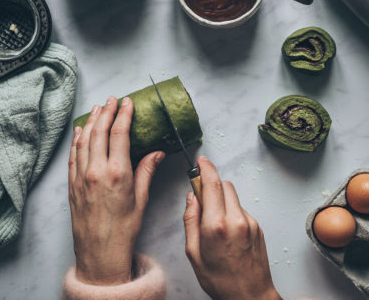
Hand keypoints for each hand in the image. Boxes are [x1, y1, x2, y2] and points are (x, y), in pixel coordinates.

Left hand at [68, 97, 164, 284]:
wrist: (100, 252)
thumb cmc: (124, 228)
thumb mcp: (141, 199)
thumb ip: (147, 170)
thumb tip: (157, 152)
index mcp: (118, 173)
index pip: (120, 133)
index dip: (124, 114)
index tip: (127, 102)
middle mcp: (97, 171)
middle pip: (100, 131)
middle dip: (106, 111)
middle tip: (112, 99)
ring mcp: (81, 177)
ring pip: (84, 140)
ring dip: (91, 121)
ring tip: (97, 108)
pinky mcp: (72, 184)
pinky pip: (73, 155)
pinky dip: (76, 140)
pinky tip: (80, 131)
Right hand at [183, 156, 280, 299]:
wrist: (250, 296)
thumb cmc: (220, 280)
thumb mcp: (193, 253)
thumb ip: (190, 220)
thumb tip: (191, 198)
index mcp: (216, 226)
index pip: (212, 184)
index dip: (206, 168)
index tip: (201, 161)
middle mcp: (235, 220)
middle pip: (224, 185)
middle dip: (212, 185)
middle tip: (202, 198)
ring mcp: (249, 222)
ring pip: (233, 196)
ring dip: (222, 198)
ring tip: (215, 221)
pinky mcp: (257, 226)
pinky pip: (240, 208)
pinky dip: (231, 211)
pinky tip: (228, 231)